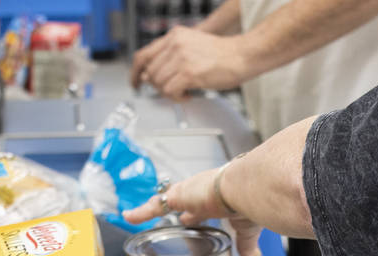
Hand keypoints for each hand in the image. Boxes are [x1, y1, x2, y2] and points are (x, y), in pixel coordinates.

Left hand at [123, 170, 262, 255]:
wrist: (247, 188)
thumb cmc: (252, 202)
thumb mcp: (247, 227)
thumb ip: (246, 242)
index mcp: (221, 199)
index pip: (204, 207)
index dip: (196, 213)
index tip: (190, 218)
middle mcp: (203, 192)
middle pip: (186, 202)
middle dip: (181, 209)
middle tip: (175, 217)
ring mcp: (189, 194)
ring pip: (166, 201)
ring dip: (155, 208)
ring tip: (143, 216)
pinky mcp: (178, 197)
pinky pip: (154, 205)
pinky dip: (141, 212)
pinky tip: (127, 216)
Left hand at [130, 26, 247, 100]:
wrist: (242, 55)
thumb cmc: (221, 55)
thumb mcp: (191, 47)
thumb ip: (170, 58)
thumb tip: (148, 76)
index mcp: (174, 36)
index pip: (143, 55)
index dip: (135, 72)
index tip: (134, 83)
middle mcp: (175, 44)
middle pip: (150, 73)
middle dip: (158, 86)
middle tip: (172, 90)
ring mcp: (181, 57)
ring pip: (158, 84)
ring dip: (169, 93)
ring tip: (183, 91)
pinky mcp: (189, 72)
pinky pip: (170, 91)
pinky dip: (177, 98)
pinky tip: (187, 95)